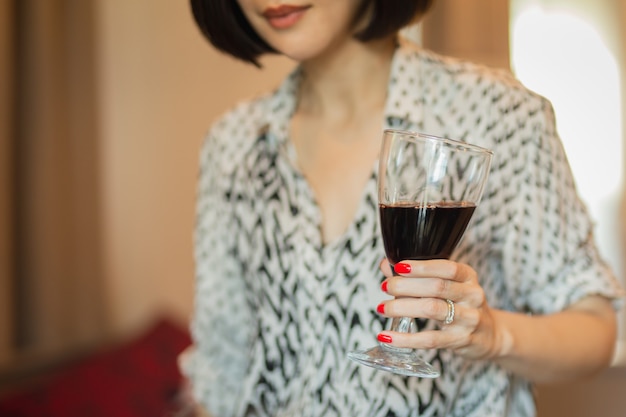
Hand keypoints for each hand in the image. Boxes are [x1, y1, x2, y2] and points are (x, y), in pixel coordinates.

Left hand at [377, 258, 503, 360]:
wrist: (490, 335)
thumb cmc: (461, 304)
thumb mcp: (448, 285)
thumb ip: (418, 275)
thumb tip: (386, 264)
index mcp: (468, 276)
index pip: (447, 267)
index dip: (422, 267)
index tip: (398, 266)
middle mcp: (472, 295)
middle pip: (437, 287)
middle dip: (406, 286)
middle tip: (385, 286)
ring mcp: (469, 319)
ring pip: (432, 309)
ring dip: (402, 307)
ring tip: (382, 308)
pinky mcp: (460, 340)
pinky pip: (430, 340)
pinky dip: (405, 339)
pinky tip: (387, 336)